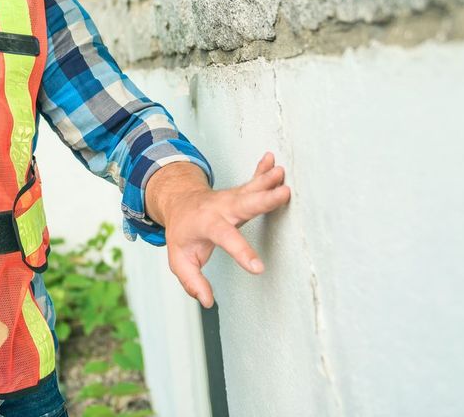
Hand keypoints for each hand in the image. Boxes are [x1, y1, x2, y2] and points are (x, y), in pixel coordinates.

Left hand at [161, 152, 290, 307]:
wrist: (179, 202)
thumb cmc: (182, 233)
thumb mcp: (179, 260)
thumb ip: (192, 281)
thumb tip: (207, 301)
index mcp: (207, 224)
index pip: (226, 238)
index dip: (242, 253)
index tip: (258, 268)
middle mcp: (221, 207)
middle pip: (244, 203)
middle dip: (265, 198)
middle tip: (285, 193)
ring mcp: (231, 197)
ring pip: (251, 189)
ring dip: (267, 180)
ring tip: (281, 173)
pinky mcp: (239, 193)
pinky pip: (252, 181)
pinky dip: (262, 170)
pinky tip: (272, 162)